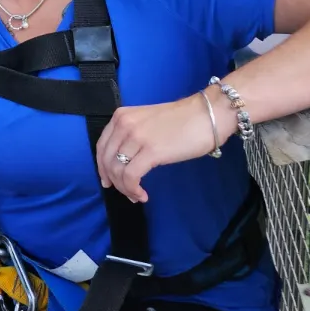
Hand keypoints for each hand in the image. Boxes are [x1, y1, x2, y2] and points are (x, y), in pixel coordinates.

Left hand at [96, 91, 229, 202]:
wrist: (207, 115)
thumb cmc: (182, 120)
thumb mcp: (147, 123)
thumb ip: (132, 136)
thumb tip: (125, 159)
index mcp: (121, 117)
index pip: (102, 146)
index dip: (102, 167)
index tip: (109, 180)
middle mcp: (124, 125)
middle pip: (107, 160)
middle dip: (114, 180)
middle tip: (126, 192)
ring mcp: (136, 137)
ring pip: (117, 170)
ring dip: (125, 188)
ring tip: (136, 195)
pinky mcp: (151, 151)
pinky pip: (131, 176)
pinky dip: (133, 189)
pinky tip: (143, 195)